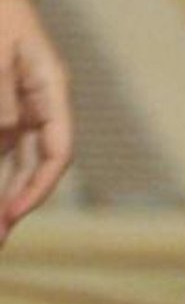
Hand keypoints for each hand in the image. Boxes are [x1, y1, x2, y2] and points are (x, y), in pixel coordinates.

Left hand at [0, 0, 72, 242]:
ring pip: (17, 162)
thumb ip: (1, 97)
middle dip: (18, 203)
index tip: (13, 213)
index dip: (39, 188)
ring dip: (4, 194)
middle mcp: (42, 105)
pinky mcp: (4, 109)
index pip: (58, 151)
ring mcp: (22, 109)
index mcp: (52, 90)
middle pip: (38, 165)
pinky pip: (2, 148)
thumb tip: (3, 136)